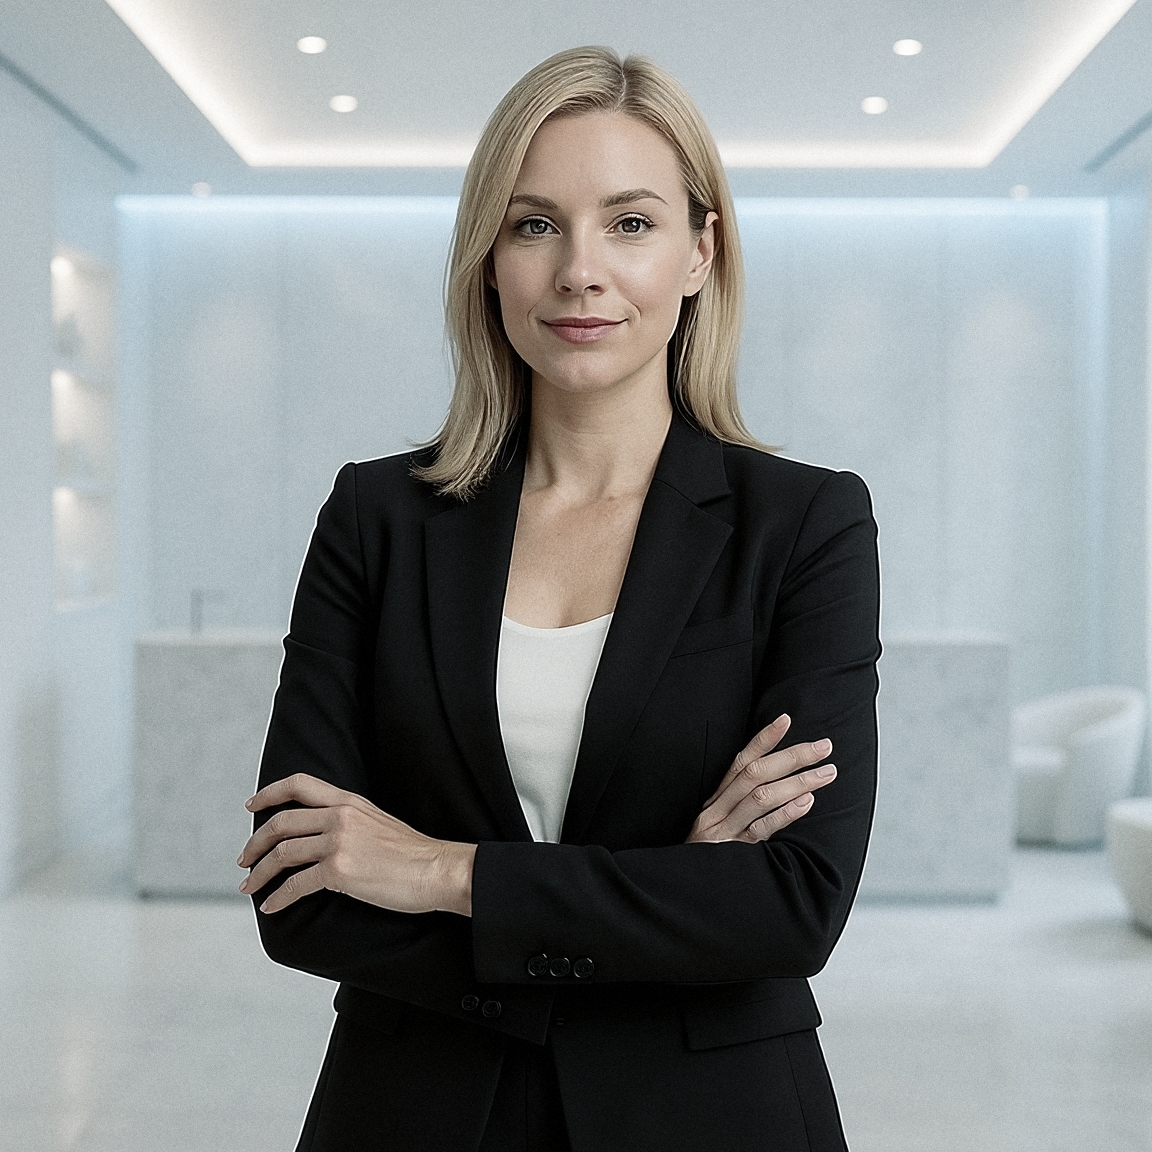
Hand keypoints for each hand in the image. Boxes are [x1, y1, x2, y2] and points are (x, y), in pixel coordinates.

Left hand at [237, 774, 475, 916]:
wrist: (437, 869)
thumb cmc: (412, 853)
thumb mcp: (377, 822)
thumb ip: (349, 821)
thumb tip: (322, 835)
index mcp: (349, 801)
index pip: (299, 784)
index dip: (270, 792)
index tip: (251, 804)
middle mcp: (340, 816)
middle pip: (281, 823)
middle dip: (255, 843)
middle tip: (244, 859)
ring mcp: (339, 842)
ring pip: (282, 853)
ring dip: (259, 872)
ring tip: (249, 886)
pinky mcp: (340, 871)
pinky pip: (296, 884)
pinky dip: (278, 897)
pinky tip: (272, 907)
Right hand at [685, 714, 835, 843]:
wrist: (683, 890)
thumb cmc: (709, 858)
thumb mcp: (720, 827)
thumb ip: (741, 807)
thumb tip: (779, 784)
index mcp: (715, 801)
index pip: (741, 762)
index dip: (763, 739)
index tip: (786, 720)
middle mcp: (717, 811)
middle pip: (755, 773)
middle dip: (792, 756)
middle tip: (824, 747)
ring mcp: (724, 831)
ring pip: (761, 797)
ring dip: (797, 781)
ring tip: (826, 773)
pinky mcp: (732, 854)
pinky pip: (760, 829)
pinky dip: (784, 813)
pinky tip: (806, 802)